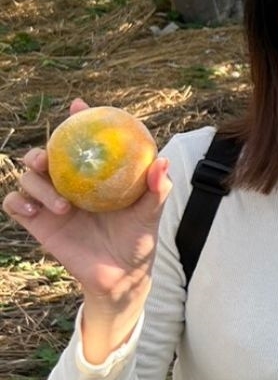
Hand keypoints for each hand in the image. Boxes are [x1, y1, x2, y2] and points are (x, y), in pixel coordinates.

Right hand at [2, 99, 171, 307]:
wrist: (121, 274)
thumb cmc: (139, 238)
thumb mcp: (151, 212)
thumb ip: (157, 188)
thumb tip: (161, 162)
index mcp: (96, 174)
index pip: (84, 141)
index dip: (78, 119)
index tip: (79, 105)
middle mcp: (71, 183)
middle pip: (46, 154)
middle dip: (42, 149)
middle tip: (49, 157)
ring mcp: (51, 201)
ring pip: (27, 177)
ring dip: (36, 184)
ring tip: (62, 204)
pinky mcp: (38, 222)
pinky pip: (15, 204)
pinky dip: (18, 202)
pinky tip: (36, 211)